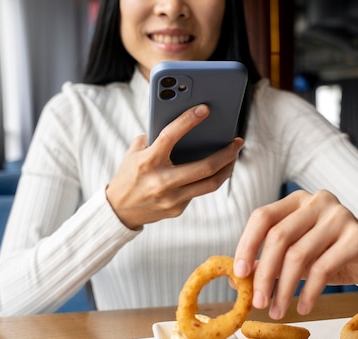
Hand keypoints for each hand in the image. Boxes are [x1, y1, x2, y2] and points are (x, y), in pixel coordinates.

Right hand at [106, 104, 243, 228]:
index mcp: (148, 161)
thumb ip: (154, 138)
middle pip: (205, 167)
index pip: (170, 136)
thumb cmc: (129, 175)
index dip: (189, 120)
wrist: (119, 210)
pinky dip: (207, 179)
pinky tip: (215, 170)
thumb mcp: (135, 152)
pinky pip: (198, 192)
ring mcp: (171, 198)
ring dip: (227, 168)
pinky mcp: (177, 209)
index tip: (205, 109)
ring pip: (210, 184)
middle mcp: (161, 181)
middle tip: (238, 142)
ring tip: (233, 157)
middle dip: (227, 153)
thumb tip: (182, 123)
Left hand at [233, 189, 357, 319]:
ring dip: (284, 289)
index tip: (239, 274)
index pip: (263, 217)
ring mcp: (339, 216)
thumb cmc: (330, 255)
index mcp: (297, 201)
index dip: (247, 245)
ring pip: (299, 255)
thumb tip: (236, 281)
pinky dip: (309, 292)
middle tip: (258, 303)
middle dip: (264, 274)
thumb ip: (268, 262)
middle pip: (278, 237)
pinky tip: (304, 307)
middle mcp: (317, 201)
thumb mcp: (297, 255)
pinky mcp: (357, 237)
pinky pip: (323, 268)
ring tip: (278, 310)